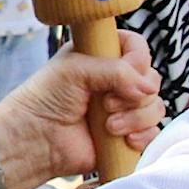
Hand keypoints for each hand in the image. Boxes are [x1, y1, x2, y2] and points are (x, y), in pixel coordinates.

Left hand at [0, 30, 164, 188]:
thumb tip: (148, 89)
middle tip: (106, 104)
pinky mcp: (125, 135)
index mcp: (102, 56)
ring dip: (136, 118)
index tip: (126, 71)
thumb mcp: (78, 70)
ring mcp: (122, 109)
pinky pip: (153, 133)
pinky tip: (123, 139)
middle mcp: (115, 81)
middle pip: (151, 79)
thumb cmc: (46, 99)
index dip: (137, 59)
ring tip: (109, 127)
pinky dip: (142, 136)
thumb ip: (117, 71)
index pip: (138, 47)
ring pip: (154, 107)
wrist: (34, 140)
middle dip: (134, 94)